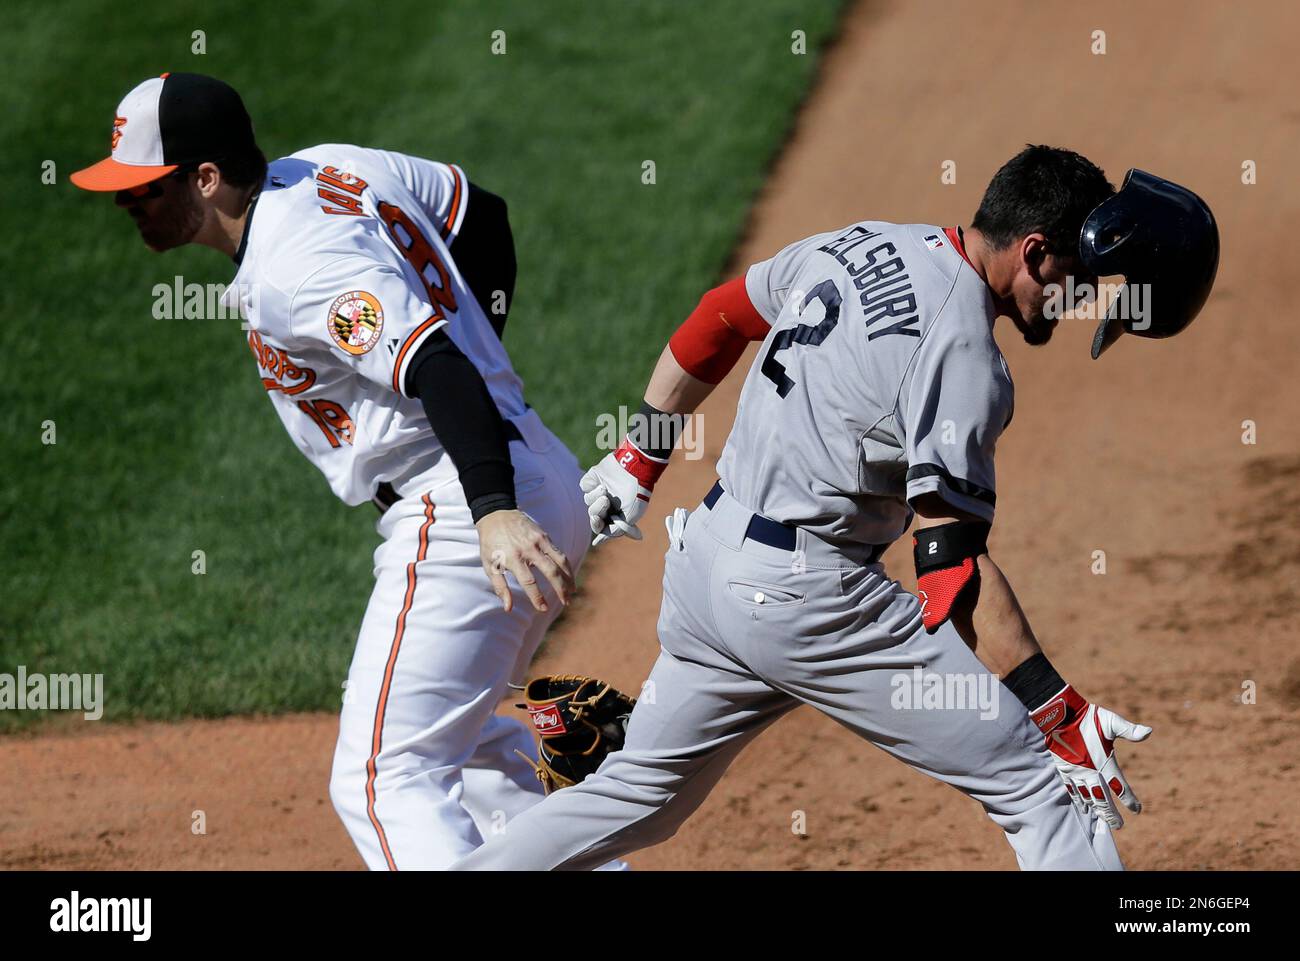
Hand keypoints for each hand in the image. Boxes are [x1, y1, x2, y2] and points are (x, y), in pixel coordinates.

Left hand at [476, 509, 574, 612]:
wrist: (496, 515)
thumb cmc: (491, 544)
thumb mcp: (489, 565)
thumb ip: (500, 587)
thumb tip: (508, 608)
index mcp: (513, 558)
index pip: (529, 582)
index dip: (537, 597)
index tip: (543, 609)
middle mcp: (528, 550)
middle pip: (550, 571)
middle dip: (560, 589)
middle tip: (566, 602)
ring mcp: (538, 541)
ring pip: (560, 561)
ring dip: (568, 578)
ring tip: (572, 591)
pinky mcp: (544, 536)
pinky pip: (559, 552)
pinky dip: (566, 566)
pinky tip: (569, 576)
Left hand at [580, 442, 663, 545]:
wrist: (635, 470)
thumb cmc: (637, 493)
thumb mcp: (631, 516)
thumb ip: (617, 529)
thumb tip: (603, 538)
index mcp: (615, 512)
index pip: (602, 525)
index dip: (599, 530)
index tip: (596, 539)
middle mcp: (606, 502)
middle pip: (593, 515)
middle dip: (596, 514)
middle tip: (603, 507)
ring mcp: (598, 490)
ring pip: (588, 501)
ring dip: (596, 499)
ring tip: (605, 491)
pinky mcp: (593, 479)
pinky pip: (585, 487)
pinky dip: (592, 488)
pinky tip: (601, 484)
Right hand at [1031, 685, 1151, 829]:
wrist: (1059, 715)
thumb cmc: (1088, 718)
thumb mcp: (1111, 722)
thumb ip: (1129, 730)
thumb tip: (1149, 731)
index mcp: (1104, 763)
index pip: (1120, 788)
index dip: (1129, 800)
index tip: (1137, 810)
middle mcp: (1090, 772)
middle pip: (1102, 799)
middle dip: (1111, 814)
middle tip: (1119, 825)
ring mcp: (1075, 773)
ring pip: (1087, 797)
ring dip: (1096, 809)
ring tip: (1103, 819)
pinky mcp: (1064, 769)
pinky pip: (1072, 790)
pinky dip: (1078, 799)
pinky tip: (1083, 807)